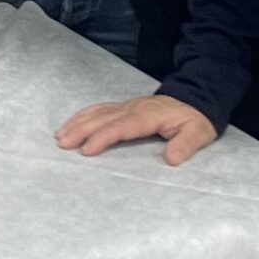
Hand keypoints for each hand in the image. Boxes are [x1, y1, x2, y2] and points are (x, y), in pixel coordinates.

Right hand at [54, 93, 218, 166]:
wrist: (196, 99)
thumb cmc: (195, 120)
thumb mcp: (198, 133)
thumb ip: (186, 145)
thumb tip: (171, 159)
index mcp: (149, 116)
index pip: (122, 126)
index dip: (104, 136)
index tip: (87, 149)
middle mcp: (134, 108)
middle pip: (103, 117)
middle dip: (81, 129)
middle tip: (62, 143)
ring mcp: (127, 106)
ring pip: (98, 111)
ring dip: (78, 122)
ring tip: (60, 135)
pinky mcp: (124, 107)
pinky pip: (100, 108)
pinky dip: (84, 115)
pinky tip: (72, 122)